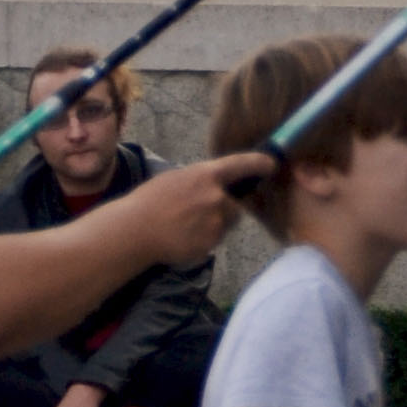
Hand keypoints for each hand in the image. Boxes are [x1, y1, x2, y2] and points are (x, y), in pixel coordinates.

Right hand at [136, 154, 276, 256]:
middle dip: (224, 210)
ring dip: (214, 226)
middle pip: (235, 206)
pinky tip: (183, 238)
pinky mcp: (210, 243)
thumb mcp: (175, 179)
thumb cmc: (148, 202)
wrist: (135, 231)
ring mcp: (215, 222)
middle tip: (197, 214)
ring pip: (225, 225)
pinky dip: (204, 240)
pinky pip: (214, 241)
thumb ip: (199, 181)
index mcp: (205, 176)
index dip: (259, 163)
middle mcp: (216, 197)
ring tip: (185, 226)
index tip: (271, 163)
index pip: (240, 165)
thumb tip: (214, 185)